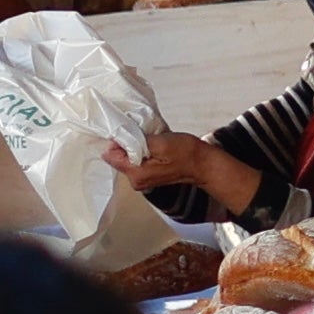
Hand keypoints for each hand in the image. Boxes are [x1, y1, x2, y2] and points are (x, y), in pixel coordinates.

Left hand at [103, 130, 259, 217]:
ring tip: (152, 141)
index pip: (111, 155)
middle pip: (118, 157)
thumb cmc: (186, 152)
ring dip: (135, 146)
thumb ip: (135, 143)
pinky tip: (154, 146)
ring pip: (127, 157)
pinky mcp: (147, 175)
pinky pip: (136, 159)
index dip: (118, 140)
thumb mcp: (160, 143)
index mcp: (136, 174)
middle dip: (127, 143)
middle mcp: (135, 180)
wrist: (203, 164)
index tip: (131, 132)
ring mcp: (141, 179)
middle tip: (145, 136)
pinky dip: (142, 150)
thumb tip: (114, 143)